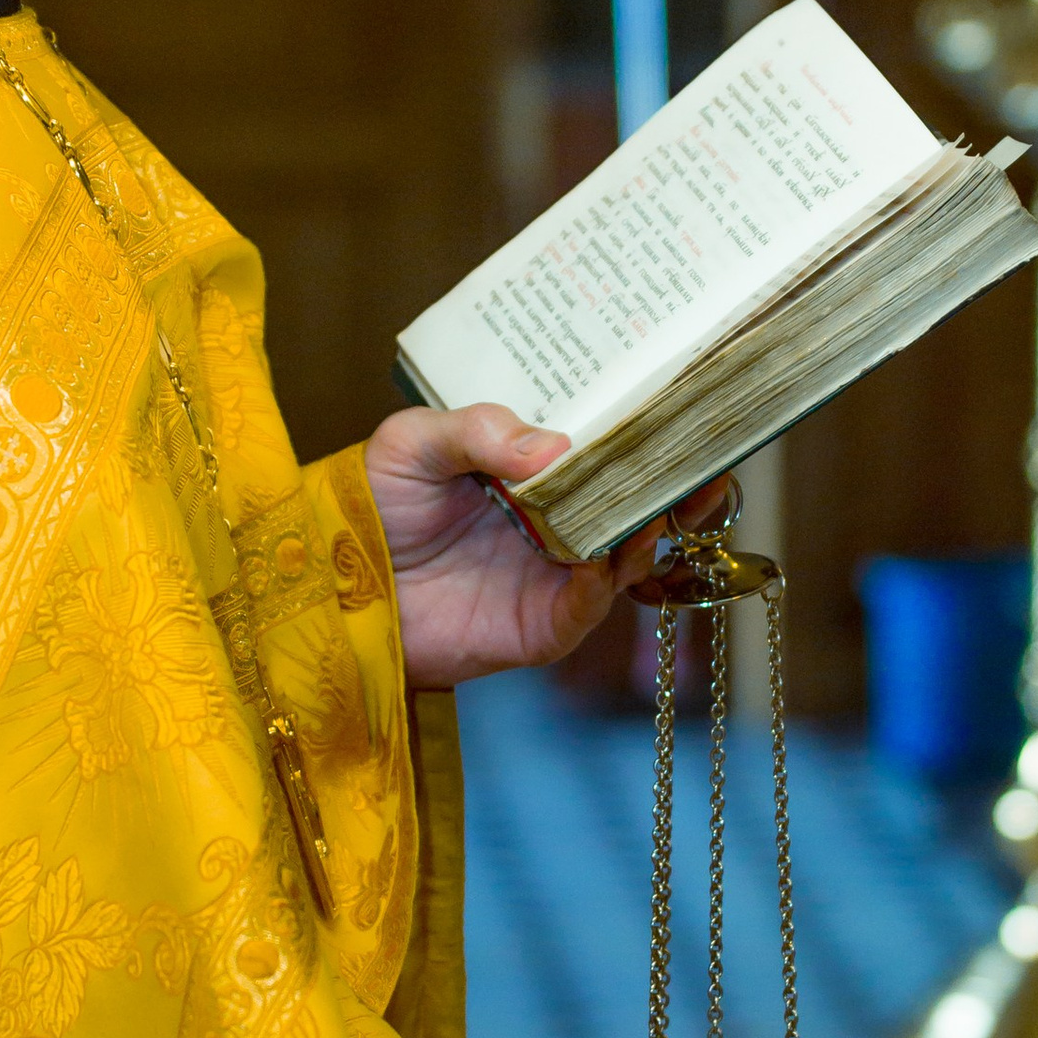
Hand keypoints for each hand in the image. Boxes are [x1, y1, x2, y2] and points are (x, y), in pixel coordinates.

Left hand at [362, 403, 701, 690]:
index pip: (606, 448)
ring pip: (628, 552)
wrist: (334, 591)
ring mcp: (557, 574)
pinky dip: (603, 581)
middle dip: (676, 484)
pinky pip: (591, 604)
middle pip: (637, 502)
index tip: (683, 412)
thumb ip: (475, 430)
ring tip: (650, 508)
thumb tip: (553, 446)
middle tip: (704, 465)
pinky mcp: (544, 625)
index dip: (647, 433)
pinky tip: (597, 557)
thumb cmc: (371, 507)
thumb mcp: (413, 444)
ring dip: (647, 530)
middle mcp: (558, 520)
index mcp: (535, 470)